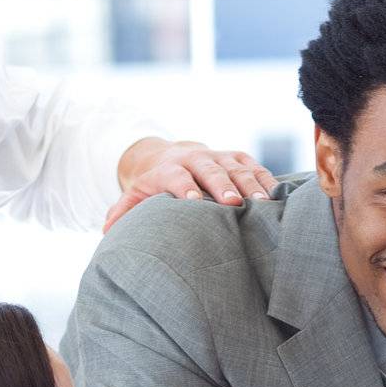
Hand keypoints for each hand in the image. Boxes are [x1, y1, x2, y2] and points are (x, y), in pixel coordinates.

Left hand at [105, 138, 276, 230]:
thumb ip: (122, 211)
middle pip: (210, 169)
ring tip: (264, 204)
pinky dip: (266, 178)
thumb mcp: (134, 195)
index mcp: (170, 167)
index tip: (195, 203)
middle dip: (223, 185)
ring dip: (251, 185)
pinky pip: (254, 165)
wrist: (168, 154)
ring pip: (236, 167)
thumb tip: (108, 232)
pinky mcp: (236, 156)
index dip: (186, 188)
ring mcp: (218, 155)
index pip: (177, 176)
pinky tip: (277, 196)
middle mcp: (195, 157)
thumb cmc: (152, 183)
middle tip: (235, 203)